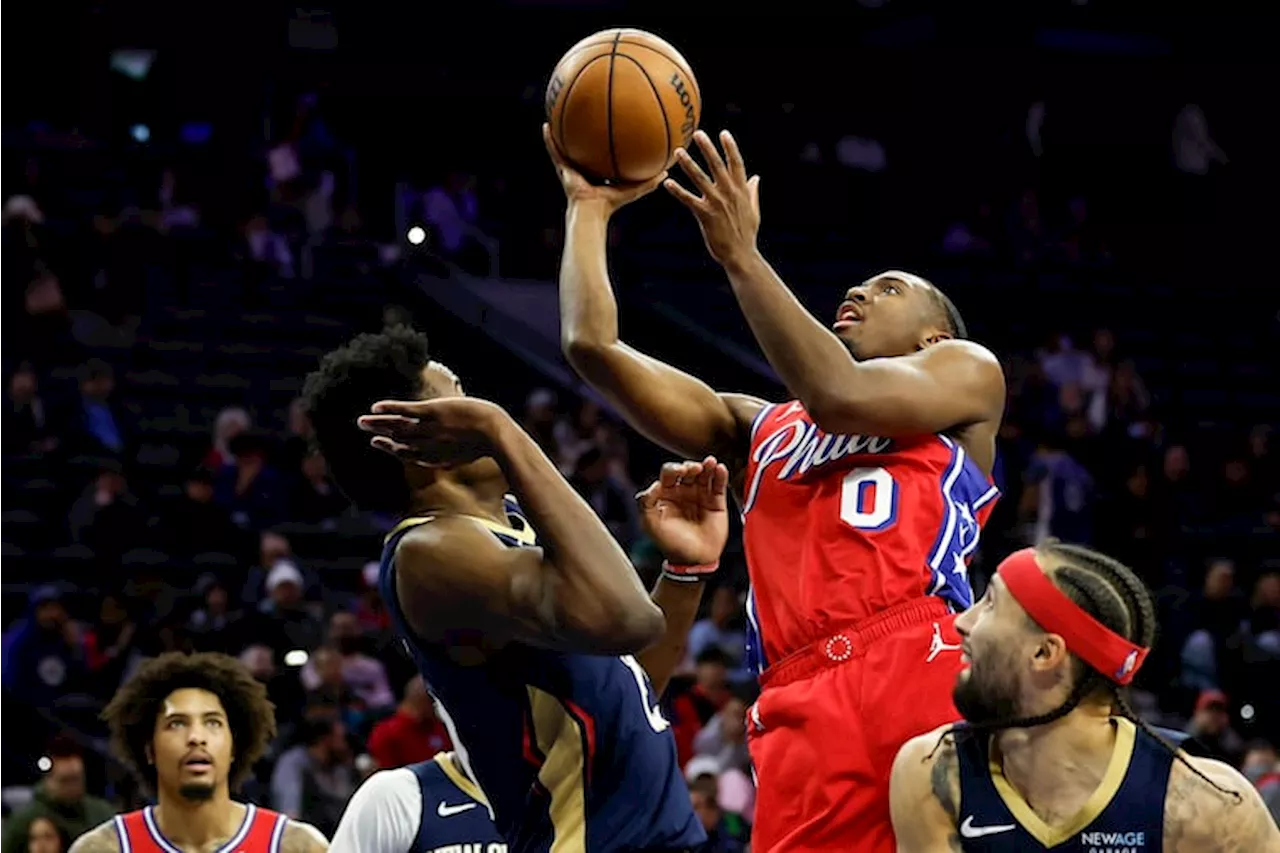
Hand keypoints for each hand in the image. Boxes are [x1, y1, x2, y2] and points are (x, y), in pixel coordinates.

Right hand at [357, 398, 508, 467]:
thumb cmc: (488, 443)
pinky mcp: (432, 413)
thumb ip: (454, 455)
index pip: (406, 454)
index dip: (390, 448)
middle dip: (379, 434)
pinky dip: (389, 409)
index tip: (378, 443)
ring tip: (361, 421)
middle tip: (363, 428)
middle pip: (397, 440)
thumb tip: (453, 457)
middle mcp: (427, 445)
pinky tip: (376, 407)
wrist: (496, 435)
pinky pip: (405, 411)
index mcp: (435, 457)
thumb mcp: (467, 454)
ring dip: (377, 423)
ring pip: (397, 426)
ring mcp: (428, 429)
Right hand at [543, 124, 666, 215]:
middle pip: (583, 146)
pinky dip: (549, 140)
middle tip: (584, 114)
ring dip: (561, 131)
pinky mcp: (562, 168)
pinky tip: (546, 124)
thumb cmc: (611, 204)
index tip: (607, 128)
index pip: (600, 155)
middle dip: (582, 133)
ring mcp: (571, 168)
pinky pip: (554, 151)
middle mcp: (583, 168)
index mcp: (598, 173)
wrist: (592, 211)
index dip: (603, 143)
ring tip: (558, 113)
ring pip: (565, 146)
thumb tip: (668, 172)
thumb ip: (649, 181)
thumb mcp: (633, 189)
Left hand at [637, 457, 728, 565]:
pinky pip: (719, 485)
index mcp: (667, 494)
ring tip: (710, 463)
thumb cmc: (670, 543)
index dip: (674, 469)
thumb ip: (646, 503)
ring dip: (707, 466)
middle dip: (690, 466)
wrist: (693, 561)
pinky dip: (720, 475)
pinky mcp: (716, 503)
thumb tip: (653, 485)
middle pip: (688, 471)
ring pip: (704, 475)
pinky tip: (720, 468)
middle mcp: (684, 492)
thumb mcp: (651, 524)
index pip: (669, 474)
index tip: (679, 472)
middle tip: (694, 468)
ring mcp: (701, 496)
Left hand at [664, 130, 760, 267]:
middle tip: (698, 133)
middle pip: (717, 165)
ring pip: (700, 179)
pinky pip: (688, 200)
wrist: (740, 255)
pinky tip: (667, 183)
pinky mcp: (705, 215)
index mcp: (741, 190)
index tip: (724, 133)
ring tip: (678, 152)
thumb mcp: (753, 210)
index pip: (736, 163)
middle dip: (707, 148)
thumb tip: (756, 177)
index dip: (730, 147)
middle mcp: (729, 193)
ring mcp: (717, 203)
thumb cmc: (746, 234)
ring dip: (688, 164)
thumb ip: (752, 192)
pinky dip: (678, 191)